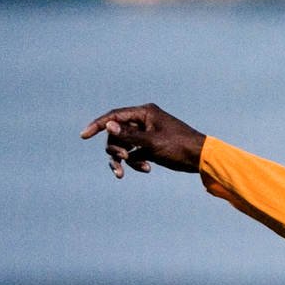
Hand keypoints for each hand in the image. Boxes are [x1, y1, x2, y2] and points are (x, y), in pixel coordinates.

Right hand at [80, 103, 205, 178]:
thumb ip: (128, 135)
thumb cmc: (179, 146)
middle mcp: (144, 121)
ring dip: (124, 158)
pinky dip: (135, 162)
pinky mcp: (150, 148)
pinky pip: (133, 154)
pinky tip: (146, 169)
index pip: (114, 116)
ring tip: (127, 171)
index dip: (98, 125)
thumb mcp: (152, 142)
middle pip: (116, 133)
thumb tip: (107, 125)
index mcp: (145, 113)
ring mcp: (146, 135)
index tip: (83, 135)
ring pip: (123, 146)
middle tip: (122, 159)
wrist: (201, 159)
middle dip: (115, 148)